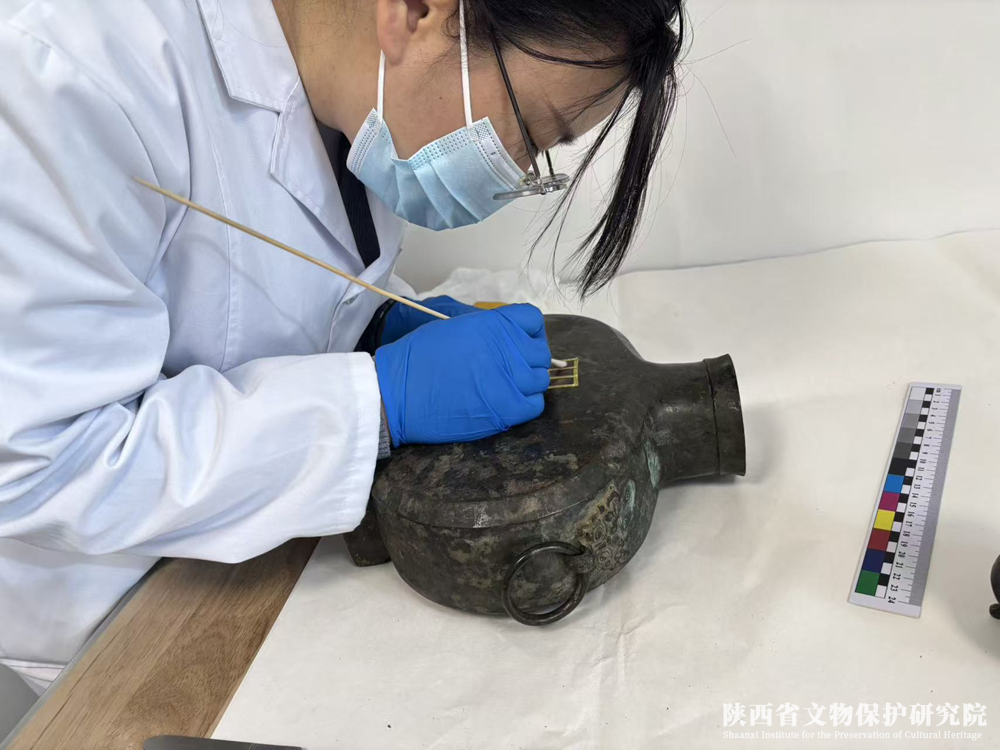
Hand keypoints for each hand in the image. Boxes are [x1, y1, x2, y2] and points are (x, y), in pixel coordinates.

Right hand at [375, 305, 550, 444]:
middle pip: (540, 353)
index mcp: (493, 323)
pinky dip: (525, 404)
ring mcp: (510, 380)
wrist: (397, 392)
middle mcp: (507, 348)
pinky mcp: (507, 409)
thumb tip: (509, 338)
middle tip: (508, 369)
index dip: (528, 332)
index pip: (533, 320)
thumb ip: (487, 329)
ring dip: (526, 383)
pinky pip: (534, 405)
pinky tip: (506, 402)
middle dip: (528, 360)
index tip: (518, 343)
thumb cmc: (419, 358)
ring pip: (540, 380)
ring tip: (505, 387)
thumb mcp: (455, 327)